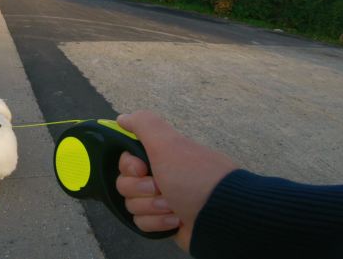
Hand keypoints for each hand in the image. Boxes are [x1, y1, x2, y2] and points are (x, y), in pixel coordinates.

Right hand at [115, 110, 237, 251]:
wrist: (220, 215)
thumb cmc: (193, 177)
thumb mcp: (168, 143)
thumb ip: (144, 124)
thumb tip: (122, 118)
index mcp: (160, 157)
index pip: (125, 161)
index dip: (129, 166)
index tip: (142, 168)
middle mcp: (159, 176)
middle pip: (124, 185)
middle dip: (141, 190)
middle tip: (161, 189)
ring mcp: (161, 202)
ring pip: (132, 206)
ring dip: (152, 207)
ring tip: (173, 207)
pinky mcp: (164, 224)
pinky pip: (143, 224)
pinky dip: (158, 223)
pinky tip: (176, 220)